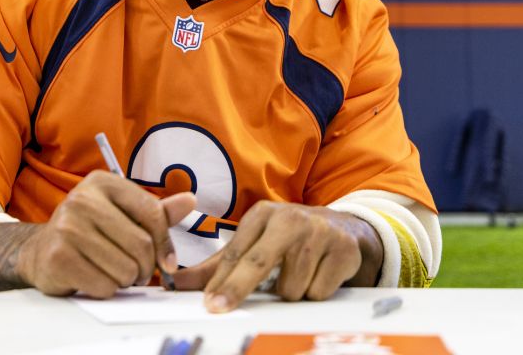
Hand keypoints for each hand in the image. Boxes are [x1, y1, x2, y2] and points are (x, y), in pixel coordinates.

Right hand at [16, 171, 196, 298]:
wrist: (40, 250)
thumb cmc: (89, 232)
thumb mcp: (122, 214)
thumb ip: (155, 211)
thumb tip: (190, 200)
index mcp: (103, 183)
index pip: (152, 213)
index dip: (166, 244)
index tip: (168, 263)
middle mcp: (82, 200)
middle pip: (141, 245)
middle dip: (146, 267)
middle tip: (138, 273)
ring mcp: (67, 228)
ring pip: (125, 268)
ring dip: (127, 280)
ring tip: (114, 273)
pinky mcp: (58, 258)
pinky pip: (105, 286)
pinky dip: (108, 290)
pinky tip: (96, 279)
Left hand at [198, 201, 382, 311]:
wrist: (344, 228)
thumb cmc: (290, 238)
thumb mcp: (255, 241)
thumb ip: (218, 265)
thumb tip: (177, 282)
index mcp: (263, 214)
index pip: (236, 252)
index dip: (220, 280)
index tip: (209, 302)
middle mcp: (290, 219)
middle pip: (258, 263)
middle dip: (237, 288)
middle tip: (220, 307)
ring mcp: (318, 233)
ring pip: (291, 287)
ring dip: (290, 292)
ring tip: (297, 275)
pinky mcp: (343, 251)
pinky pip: (318, 292)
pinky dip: (315, 292)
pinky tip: (317, 276)